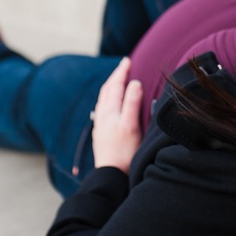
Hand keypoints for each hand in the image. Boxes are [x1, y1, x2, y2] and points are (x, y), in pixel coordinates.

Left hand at [92, 57, 143, 173]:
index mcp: (110, 111)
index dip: (122, 72)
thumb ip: (132, 103)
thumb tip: (135, 83)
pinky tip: (110, 104)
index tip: (128, 60)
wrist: (111, 175)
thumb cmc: (124, 152)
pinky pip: (103, 109)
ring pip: (103, 99)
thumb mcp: (131, 126)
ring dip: (110, 86)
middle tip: (124, 66)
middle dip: (115, 76)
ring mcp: (100, 125)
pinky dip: (108, 99)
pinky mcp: (101, 133)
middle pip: (107, 90)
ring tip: (117, 80)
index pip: (115, 85)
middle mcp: (103, 116)